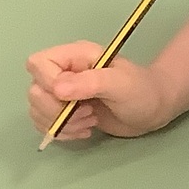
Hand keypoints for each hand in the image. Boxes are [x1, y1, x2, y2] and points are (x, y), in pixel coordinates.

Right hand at [25, 42, 173, 140]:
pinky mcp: (65, 113)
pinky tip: (86, 129)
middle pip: (34, 91)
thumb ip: (90, 83)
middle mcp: (63, 72)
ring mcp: (62, 93)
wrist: (153, 109)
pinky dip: (63, 132)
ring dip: (62, 124)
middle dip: (57, 110)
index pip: (38, 64)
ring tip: (90, 121)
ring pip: (37, 110)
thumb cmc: (141, 91)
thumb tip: (57, 89)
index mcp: (74, 56)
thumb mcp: (120, 84)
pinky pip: (46, 124)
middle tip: (88, 113)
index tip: (73, 98)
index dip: (48, 84)